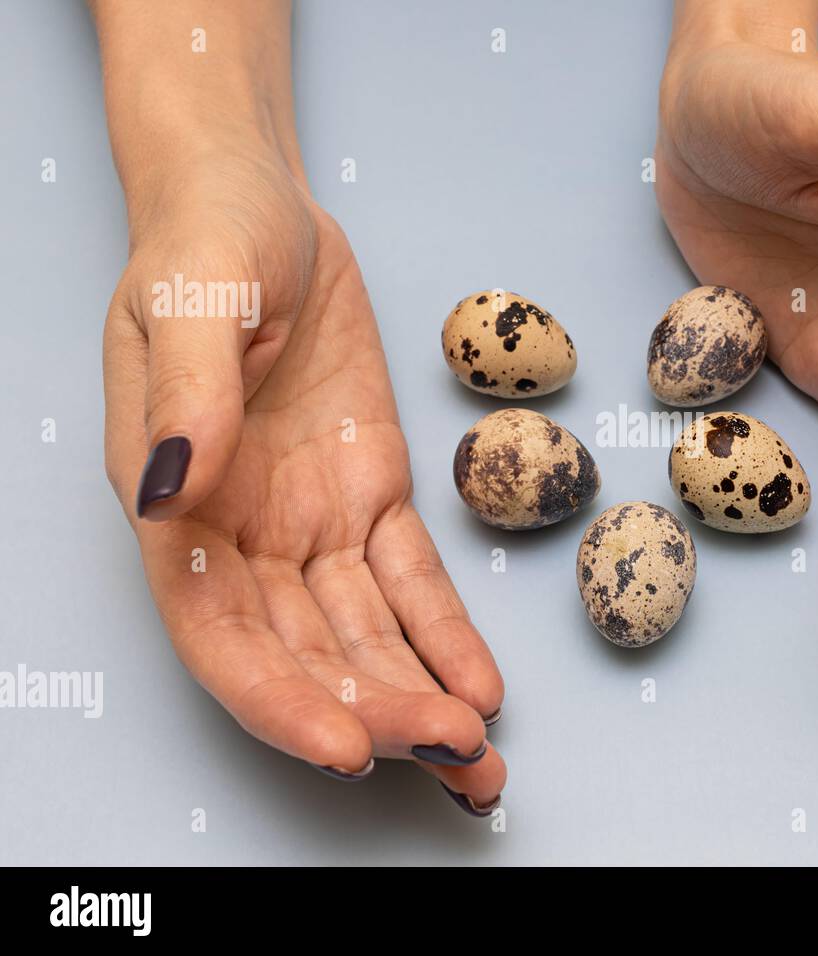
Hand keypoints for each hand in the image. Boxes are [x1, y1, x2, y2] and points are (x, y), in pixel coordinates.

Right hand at [91, 0, 502, 810]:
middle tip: (457, 755)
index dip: (280, 700)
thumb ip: (184, 399)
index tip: (350, 747)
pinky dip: (446, 633)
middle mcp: (241, 537)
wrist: (263, 206)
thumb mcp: (186, 302)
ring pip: (367, 632)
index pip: (221, 635)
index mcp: (176, 508)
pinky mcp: (371, 492)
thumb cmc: (206, 245)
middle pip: (309, 653)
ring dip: (421, 695)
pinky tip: (482, 684)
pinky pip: (411, 578)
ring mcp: (310, 521)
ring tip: (482, 756)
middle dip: (380, 713)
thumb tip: (170, 490)